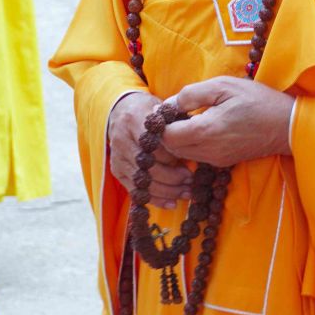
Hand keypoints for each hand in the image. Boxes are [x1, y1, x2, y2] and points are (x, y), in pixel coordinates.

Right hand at [108, 93, 192, 208]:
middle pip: (149, 166)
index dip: (173, 157)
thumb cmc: (150, 111)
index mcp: (135, 119)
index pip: (155, 145)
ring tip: (186, 193)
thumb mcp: (163, 110)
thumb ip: (177, 124)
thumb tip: (198, 144)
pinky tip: (172, 203)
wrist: (121, 110)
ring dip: (167, 191)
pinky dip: (155, 199)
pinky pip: (136, 191)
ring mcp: (118, 156)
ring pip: (143, 181)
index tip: (191, 164)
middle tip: (191, 182)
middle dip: (172, 178)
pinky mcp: (116, 170)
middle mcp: (122, 139)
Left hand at [161, 77, 294, 168]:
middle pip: (171, 148)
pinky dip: (190, 144)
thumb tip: (169, 104)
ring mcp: (214, 160)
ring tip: (186, 118)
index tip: (164, 107)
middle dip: (166, 132)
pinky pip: (196, 156)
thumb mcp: (224, 86)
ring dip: (178, 139)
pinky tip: (200, 128)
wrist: (287, 125)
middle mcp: (206, 151)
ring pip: (182, 154)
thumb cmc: (257, 100)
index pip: (166, 135)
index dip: (159, 122)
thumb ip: (192, 94)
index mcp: (205, 131)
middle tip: (172, 113)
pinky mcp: (222, 163)